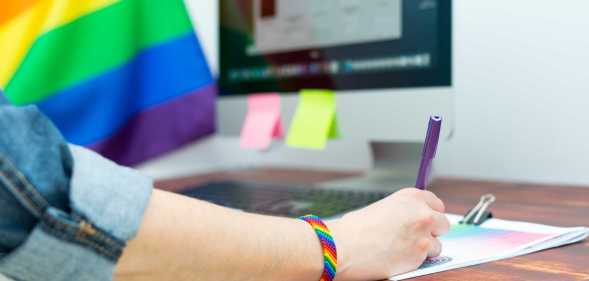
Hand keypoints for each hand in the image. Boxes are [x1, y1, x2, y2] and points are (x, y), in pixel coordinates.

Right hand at [327, 188, 449, 280]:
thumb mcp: (382, 208)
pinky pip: (428, 260)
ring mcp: (423, 234)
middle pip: (442, 223)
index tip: (424, 221)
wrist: (344, 246)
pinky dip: (416, 261)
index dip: (429, 214)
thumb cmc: (354, 229)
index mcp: (410, 196)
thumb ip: (403, 212)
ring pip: (437, 244)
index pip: (436, 203)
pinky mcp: (420, 255)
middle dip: (431, 232)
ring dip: (424, 248)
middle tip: (414, 238)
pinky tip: (399, 257)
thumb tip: (413, 221)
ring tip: (401, 249)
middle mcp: (421, 212)